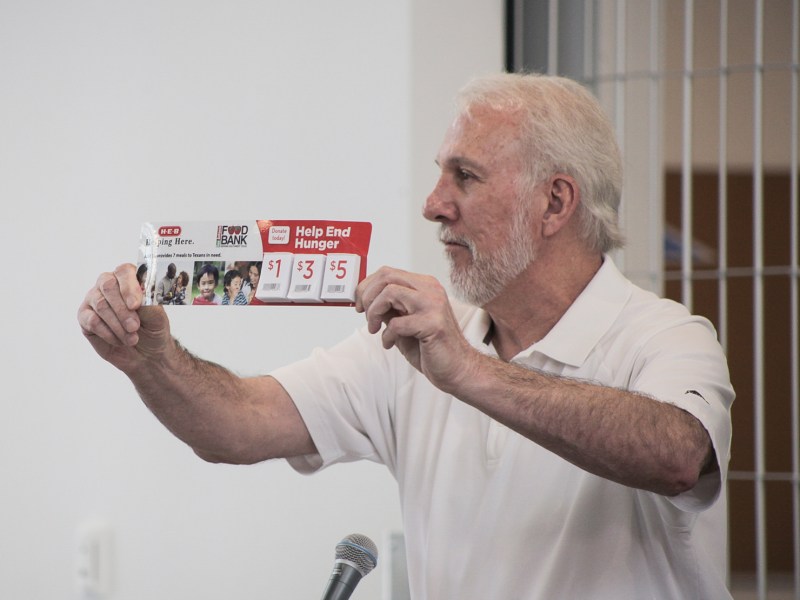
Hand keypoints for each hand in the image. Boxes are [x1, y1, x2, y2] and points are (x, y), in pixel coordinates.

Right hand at [77, 263, 170, 372]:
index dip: (129, 287)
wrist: (145, 352)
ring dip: (118, 325)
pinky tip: (119, 341)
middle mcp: (109, 284)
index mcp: (130, 278)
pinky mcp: (85, 316)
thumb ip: (149, 305)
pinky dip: (108, 333)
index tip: (136, 305)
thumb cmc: (153, 329)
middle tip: (134, 326)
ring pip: (100, 305)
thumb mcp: (158, 318)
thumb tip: (138, 299)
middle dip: (122, 309)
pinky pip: (92, 321)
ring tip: (132, 338)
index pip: (124, 271)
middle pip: (108, 285)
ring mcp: (94, 299)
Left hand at [355, 267, 477, 393]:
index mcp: (425, 286)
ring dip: (374, 312)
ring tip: (375, 329)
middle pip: (387, 277)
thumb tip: (366, 300)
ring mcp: (433, 305)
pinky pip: (397, 323)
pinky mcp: (433, 324)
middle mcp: (430, 291)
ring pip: (389, 292)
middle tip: (365, 315)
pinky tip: (390, 343)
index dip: (367, 287)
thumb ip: (389, 309)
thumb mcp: (403, 323)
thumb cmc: (432, 348)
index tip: (360, 304)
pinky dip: (387, 335)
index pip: (388, 272)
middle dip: (367, 296)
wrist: (457, 369)